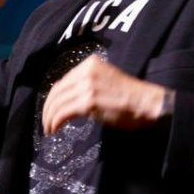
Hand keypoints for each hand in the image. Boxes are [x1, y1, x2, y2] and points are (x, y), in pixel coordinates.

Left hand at [41, 55, 169, 134]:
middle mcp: (86, 71)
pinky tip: (55, 130)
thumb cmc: (131, 97)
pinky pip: (63, 113)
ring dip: (50, 118)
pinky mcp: (89, 101)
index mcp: (90, 64)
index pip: (63, 81)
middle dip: (48, 109)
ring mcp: (87, 85)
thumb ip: (86, 85)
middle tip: (46, 123)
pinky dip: (56, 122)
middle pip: (57, 91)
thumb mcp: (105, 82)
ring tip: (49, 130)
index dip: (53, 98)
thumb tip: (67, 99)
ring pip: (57, 103)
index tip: (50, 111)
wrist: (148, 103)